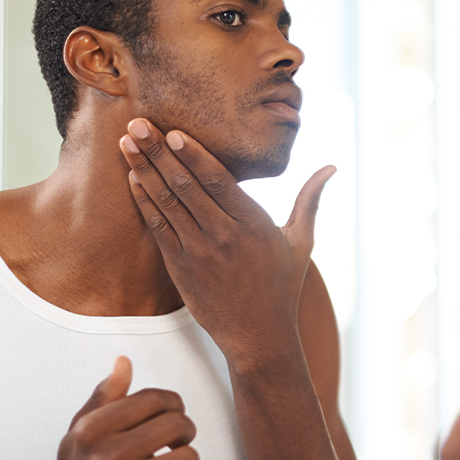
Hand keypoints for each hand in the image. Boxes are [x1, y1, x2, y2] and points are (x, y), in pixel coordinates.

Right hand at [27, 357, 202, 459]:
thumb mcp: (81, 430)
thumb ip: (105, 395)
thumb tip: (124, 361)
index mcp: (92, 431)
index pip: (154, 399)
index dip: (172, 402)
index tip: (170, 412)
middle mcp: (105, 458)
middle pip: (177, 424)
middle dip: (184, 428)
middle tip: (177, 437)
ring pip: (188, 457)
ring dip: (187, 458)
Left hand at [120, 118, 334, 367]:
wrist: (258, 336)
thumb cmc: (282, 285)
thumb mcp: (302, 241)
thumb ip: (311, 199)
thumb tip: (332, 167)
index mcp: (254, 224)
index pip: (219, 180)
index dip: (194, 155)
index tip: (173, 131)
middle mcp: (224, 236)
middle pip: (186, 185)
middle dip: (158, 152)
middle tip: (137, 124)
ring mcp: (198, 252)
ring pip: (166, 202)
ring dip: (143, 170)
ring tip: (126, 143)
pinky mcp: (180, 267)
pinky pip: (158, 228)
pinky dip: (144, 202)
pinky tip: (133, 178)